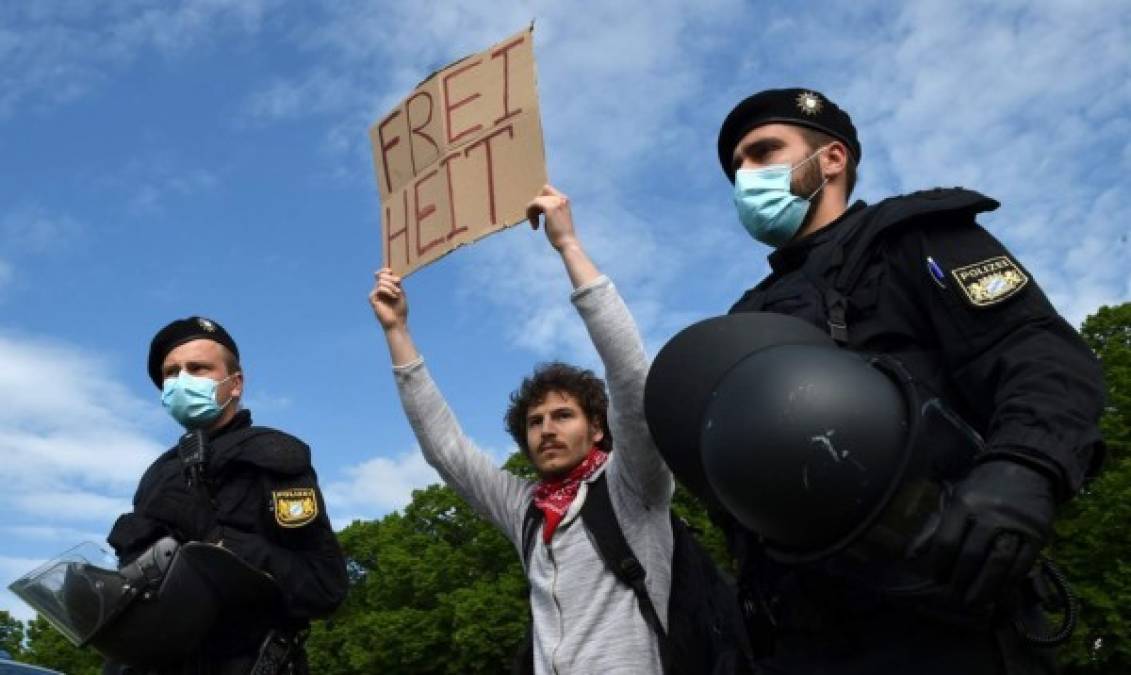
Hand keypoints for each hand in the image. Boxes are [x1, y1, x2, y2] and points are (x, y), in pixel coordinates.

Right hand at [369, 268, 408, 331]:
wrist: (397, 321)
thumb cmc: (400, 309)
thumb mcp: (401, 292)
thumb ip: (395, 283)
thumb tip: (390, 273)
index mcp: (386, 287)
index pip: (382, 274)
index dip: (385, 270)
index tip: (390, 271)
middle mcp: (380, 290)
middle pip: (381, 276)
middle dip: (391, 278)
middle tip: (398, 282)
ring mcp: (375, 294)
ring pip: (380, 282)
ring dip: (391, 285)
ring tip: (398, 293)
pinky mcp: (372, 299)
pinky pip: (379, 288)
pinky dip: (387, 290)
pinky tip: (393, 296)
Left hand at [526, 184, 579, 251]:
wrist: (567, 243)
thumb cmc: (561, 235)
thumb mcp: (557, 218)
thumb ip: (550, 210)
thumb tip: (537, 208)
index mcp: (564, 200)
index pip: (547, 190)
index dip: (540, 200)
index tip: (539, 214)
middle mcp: (561, 198)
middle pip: (541, 192)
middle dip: (536, 205)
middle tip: (536, 219)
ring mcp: (556, 202)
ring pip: (536, 199)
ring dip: (532, 212)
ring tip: (535, 225)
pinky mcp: (550, 208)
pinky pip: (534, 204)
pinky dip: (530, 213)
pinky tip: (535, 227)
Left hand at [928, 460, 1055, 605]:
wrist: (1025, 468)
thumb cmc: (982, 487)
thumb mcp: (954, 499)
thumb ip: (934, 528)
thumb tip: (910, 556)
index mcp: (964, 503)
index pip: (947, 541)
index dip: (940, 564)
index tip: (937, 579)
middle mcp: (990, 513)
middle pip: (971, 555)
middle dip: (961, 580)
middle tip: (955, 597)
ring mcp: (1016, 524)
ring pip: (998, 562)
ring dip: (985, 587)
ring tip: (975, 602)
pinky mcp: (1038, 534)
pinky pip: (1022, 564)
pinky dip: (1009, 581)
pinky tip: (999, 591)